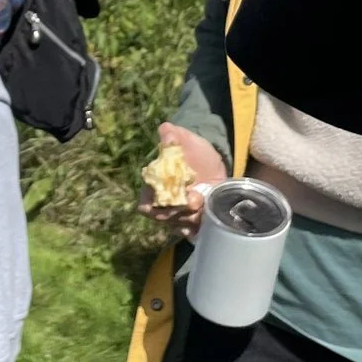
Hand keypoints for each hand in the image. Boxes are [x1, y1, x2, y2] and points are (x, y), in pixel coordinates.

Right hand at [140, 123, 223, 240]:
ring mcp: (178, 217)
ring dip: (193, 218)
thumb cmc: (195, 153)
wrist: (215, 166)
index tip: (175, 195)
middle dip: (180, 212)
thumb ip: (176, 138)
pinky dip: (199, 229)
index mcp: (155, 186)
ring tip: (205, 205)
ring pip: (180, 226)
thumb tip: (166, 128)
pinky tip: (206, 221)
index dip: (158, 204)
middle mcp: (163, 206)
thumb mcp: (188, 142)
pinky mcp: (194, 224)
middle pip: (165, 219)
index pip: (146, 205)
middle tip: (197, 199)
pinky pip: (192, 233)